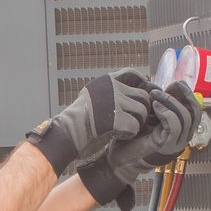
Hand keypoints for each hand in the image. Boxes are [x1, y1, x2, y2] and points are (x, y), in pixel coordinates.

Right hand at [24, 68, 151, 175]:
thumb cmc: (79, 119)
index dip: (142, 84)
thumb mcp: (92, 95)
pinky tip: (119, 135)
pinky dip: (129, 134)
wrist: (67, 132)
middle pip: (143, 96)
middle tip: (133, 120)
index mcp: (106, 80)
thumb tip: (132, 90)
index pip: (132, 74)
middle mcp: (112, 87)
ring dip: (137, 122)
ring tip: (125, 129)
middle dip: (142, 109)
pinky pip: (135, 126)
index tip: (142, 96)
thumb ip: (110, 91)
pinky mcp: (117, 119)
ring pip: (142, 111)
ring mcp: (115, 102)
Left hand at [76, 82, 202, 210]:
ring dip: (171, 102)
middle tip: (168, 87)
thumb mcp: (148, 117)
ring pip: (185, 118)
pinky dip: (166, 113)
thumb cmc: (131, 138)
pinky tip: (155, 107)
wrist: (119, 159)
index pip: (195, 110)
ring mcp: (176, 144)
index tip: (175, 84)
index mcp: (180, 130)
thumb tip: (163, 88)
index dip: (188, 94)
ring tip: (155, 95)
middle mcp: (182, 138)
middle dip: (184, 95)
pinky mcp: (166, 147)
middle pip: (195, 113)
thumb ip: (158, 106)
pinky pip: (174, 127)